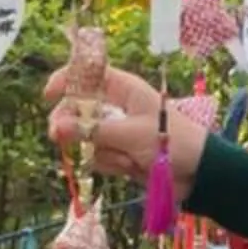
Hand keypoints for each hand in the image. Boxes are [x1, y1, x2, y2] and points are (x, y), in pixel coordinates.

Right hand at [44, 59, 207, 204]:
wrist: (199, 173)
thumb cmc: (173, 141)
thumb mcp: (131, 134)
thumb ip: (93, 131)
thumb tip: (55, 127)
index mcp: (125, 89)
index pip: (88, 75)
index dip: (66, 80)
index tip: (48, 95)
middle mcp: (118, 107)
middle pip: (78, 109)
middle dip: (71, 125)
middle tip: (58, 137)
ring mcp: (117, 131)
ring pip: (86, 137)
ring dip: (100, 151)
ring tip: (127, 158)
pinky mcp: (119, 154)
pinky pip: (98, 157)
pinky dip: (109, 164)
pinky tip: (128, 167)